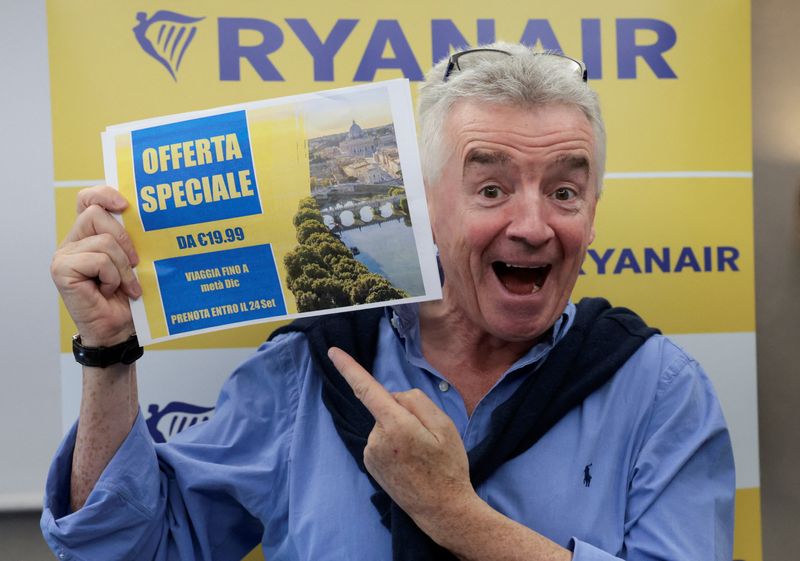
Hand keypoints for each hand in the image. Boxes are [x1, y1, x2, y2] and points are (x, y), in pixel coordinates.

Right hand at [50, 186, 140, 346]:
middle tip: (136, 263)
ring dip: (123, 266)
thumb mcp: (134, 261)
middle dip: (124, 238)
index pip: (87, 199)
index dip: (103, 193)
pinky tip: (111, 290)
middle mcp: (73, 241)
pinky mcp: (62, 269)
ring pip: (103, 241)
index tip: (125, 205)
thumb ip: (129, 238)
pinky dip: (113, 276)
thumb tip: (144, 216)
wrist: (119, 328)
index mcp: (89, 235)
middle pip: (96, 214)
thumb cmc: (128, 297)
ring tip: (126, 285)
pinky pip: (98, 260)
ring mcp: (64, 255)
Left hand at [327, 347, 478, 536]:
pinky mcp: (370, 464)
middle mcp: (376, 439)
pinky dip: (394, 443)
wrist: (442, 510)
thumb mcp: (444, 426)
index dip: (349, 368)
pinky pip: (382, 439)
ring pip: (385, 424)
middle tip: (428, 438)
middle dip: (405, 413)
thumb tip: (393, 396)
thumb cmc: (448, 467)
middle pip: (387, 407)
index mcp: (396, 425)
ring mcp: (371, 453)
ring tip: (421, 454)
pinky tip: (410, 461)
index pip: (367, 389)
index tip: (333, 353)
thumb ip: (416, 402)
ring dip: (400, 430)